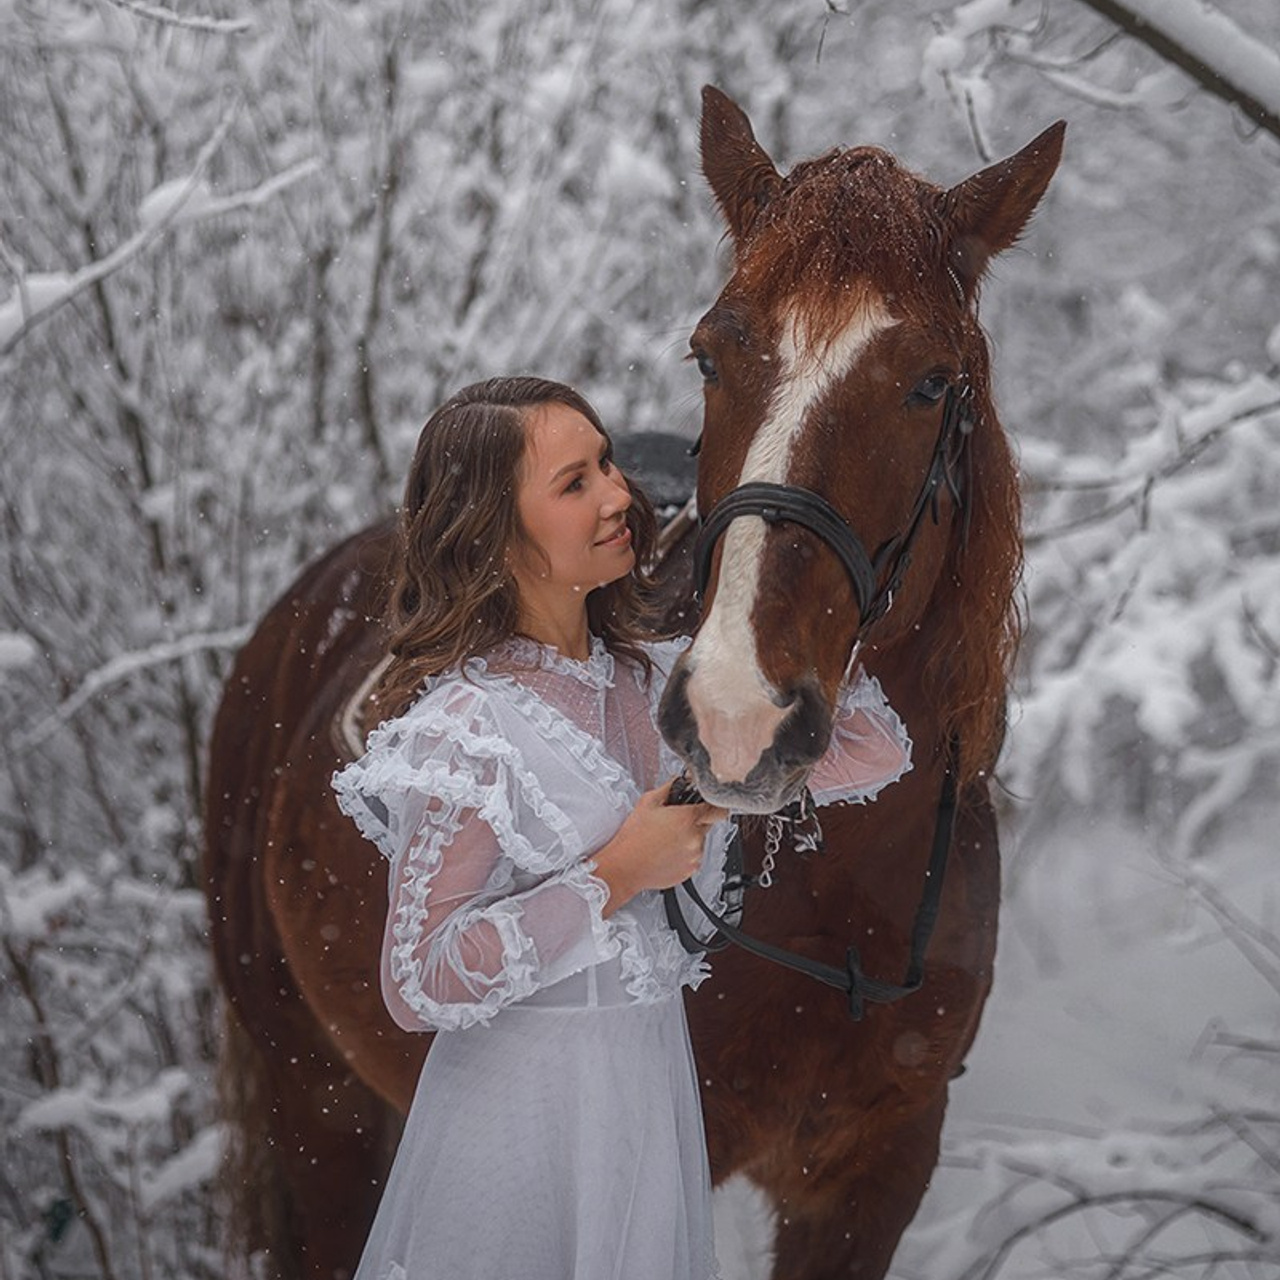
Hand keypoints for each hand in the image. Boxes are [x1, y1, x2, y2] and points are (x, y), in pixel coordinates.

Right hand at [591, 779, 726, 916]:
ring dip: (689, 838)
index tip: (704, 805)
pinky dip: (684, 854)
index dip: (710, 805)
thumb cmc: (633, 837)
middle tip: (675, 822)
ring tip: (666, 839)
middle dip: (696, 820)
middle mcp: (695, 838)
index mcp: (687, 818)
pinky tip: (666, 852)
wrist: (625, 867)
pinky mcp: (690, 870)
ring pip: (700, 841)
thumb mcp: (647, 803)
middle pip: (708, 824)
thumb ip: (669, 788)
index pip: (717, 808)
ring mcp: (694, 856)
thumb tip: (678, 781)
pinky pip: (694, 857)